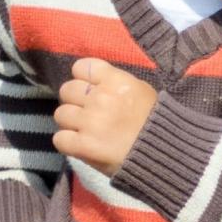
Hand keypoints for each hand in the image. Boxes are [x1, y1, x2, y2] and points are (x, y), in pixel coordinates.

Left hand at [52, 57, 156, 176]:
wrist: (162, 154)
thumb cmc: (155, 122)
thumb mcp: (141, 91)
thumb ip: (115, 83)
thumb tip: (94, 83)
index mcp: (115, 80)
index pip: (81, 67)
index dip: (82, 78)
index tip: (89, 89)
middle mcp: (100, 97)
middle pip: (67, 90)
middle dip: (74, 101)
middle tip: (86, 112)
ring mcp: (90, 121)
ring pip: (61, 114)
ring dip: (70, 123)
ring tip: (83, 130)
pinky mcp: (83, 145)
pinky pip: (59, 138)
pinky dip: (67, 143)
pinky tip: (79, 145)